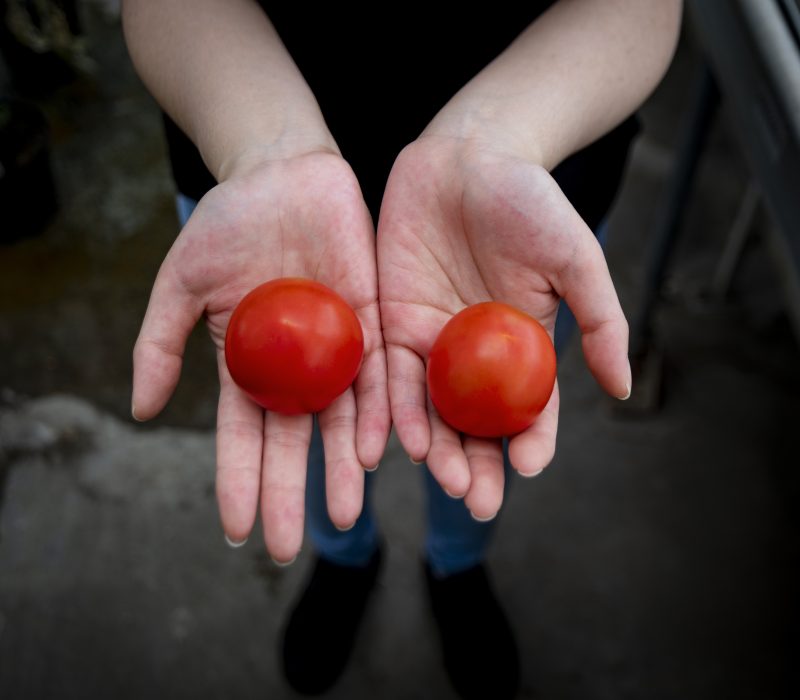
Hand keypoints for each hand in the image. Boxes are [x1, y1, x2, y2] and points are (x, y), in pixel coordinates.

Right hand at [132, 151, 389, 562]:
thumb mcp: (179, 283)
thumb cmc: (228, 223)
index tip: (235, 530)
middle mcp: (296, 368)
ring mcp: (336, 349)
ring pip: (343, 421)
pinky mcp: (373, 321)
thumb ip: (159, 344)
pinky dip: (380, 413)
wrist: (282, 173)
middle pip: (293, 442)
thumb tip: (139, 411)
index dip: (237, 482)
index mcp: (249, 366)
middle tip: (285, 548)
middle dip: (289, 494)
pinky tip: (378, 451)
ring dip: (342, 470)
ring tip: (344, 516)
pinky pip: (380, 375)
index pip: (240, 437)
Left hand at [377, 136, 629, 519]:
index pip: (530, 409)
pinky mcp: (390, 322)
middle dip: (476, 465)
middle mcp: (476, 355)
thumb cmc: (530, 201)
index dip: (532, 441)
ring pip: (431, 409)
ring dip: (435, 448)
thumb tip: (623, 389)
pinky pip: (386, 374)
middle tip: (476, 501)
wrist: (467, 155)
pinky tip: (391, 441)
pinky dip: (390, 409)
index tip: (529, 468)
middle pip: (476, 423)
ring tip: (440, 478)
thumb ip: (600, 321)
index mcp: (523, 346)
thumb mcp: (576, 258)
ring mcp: (431, 342)